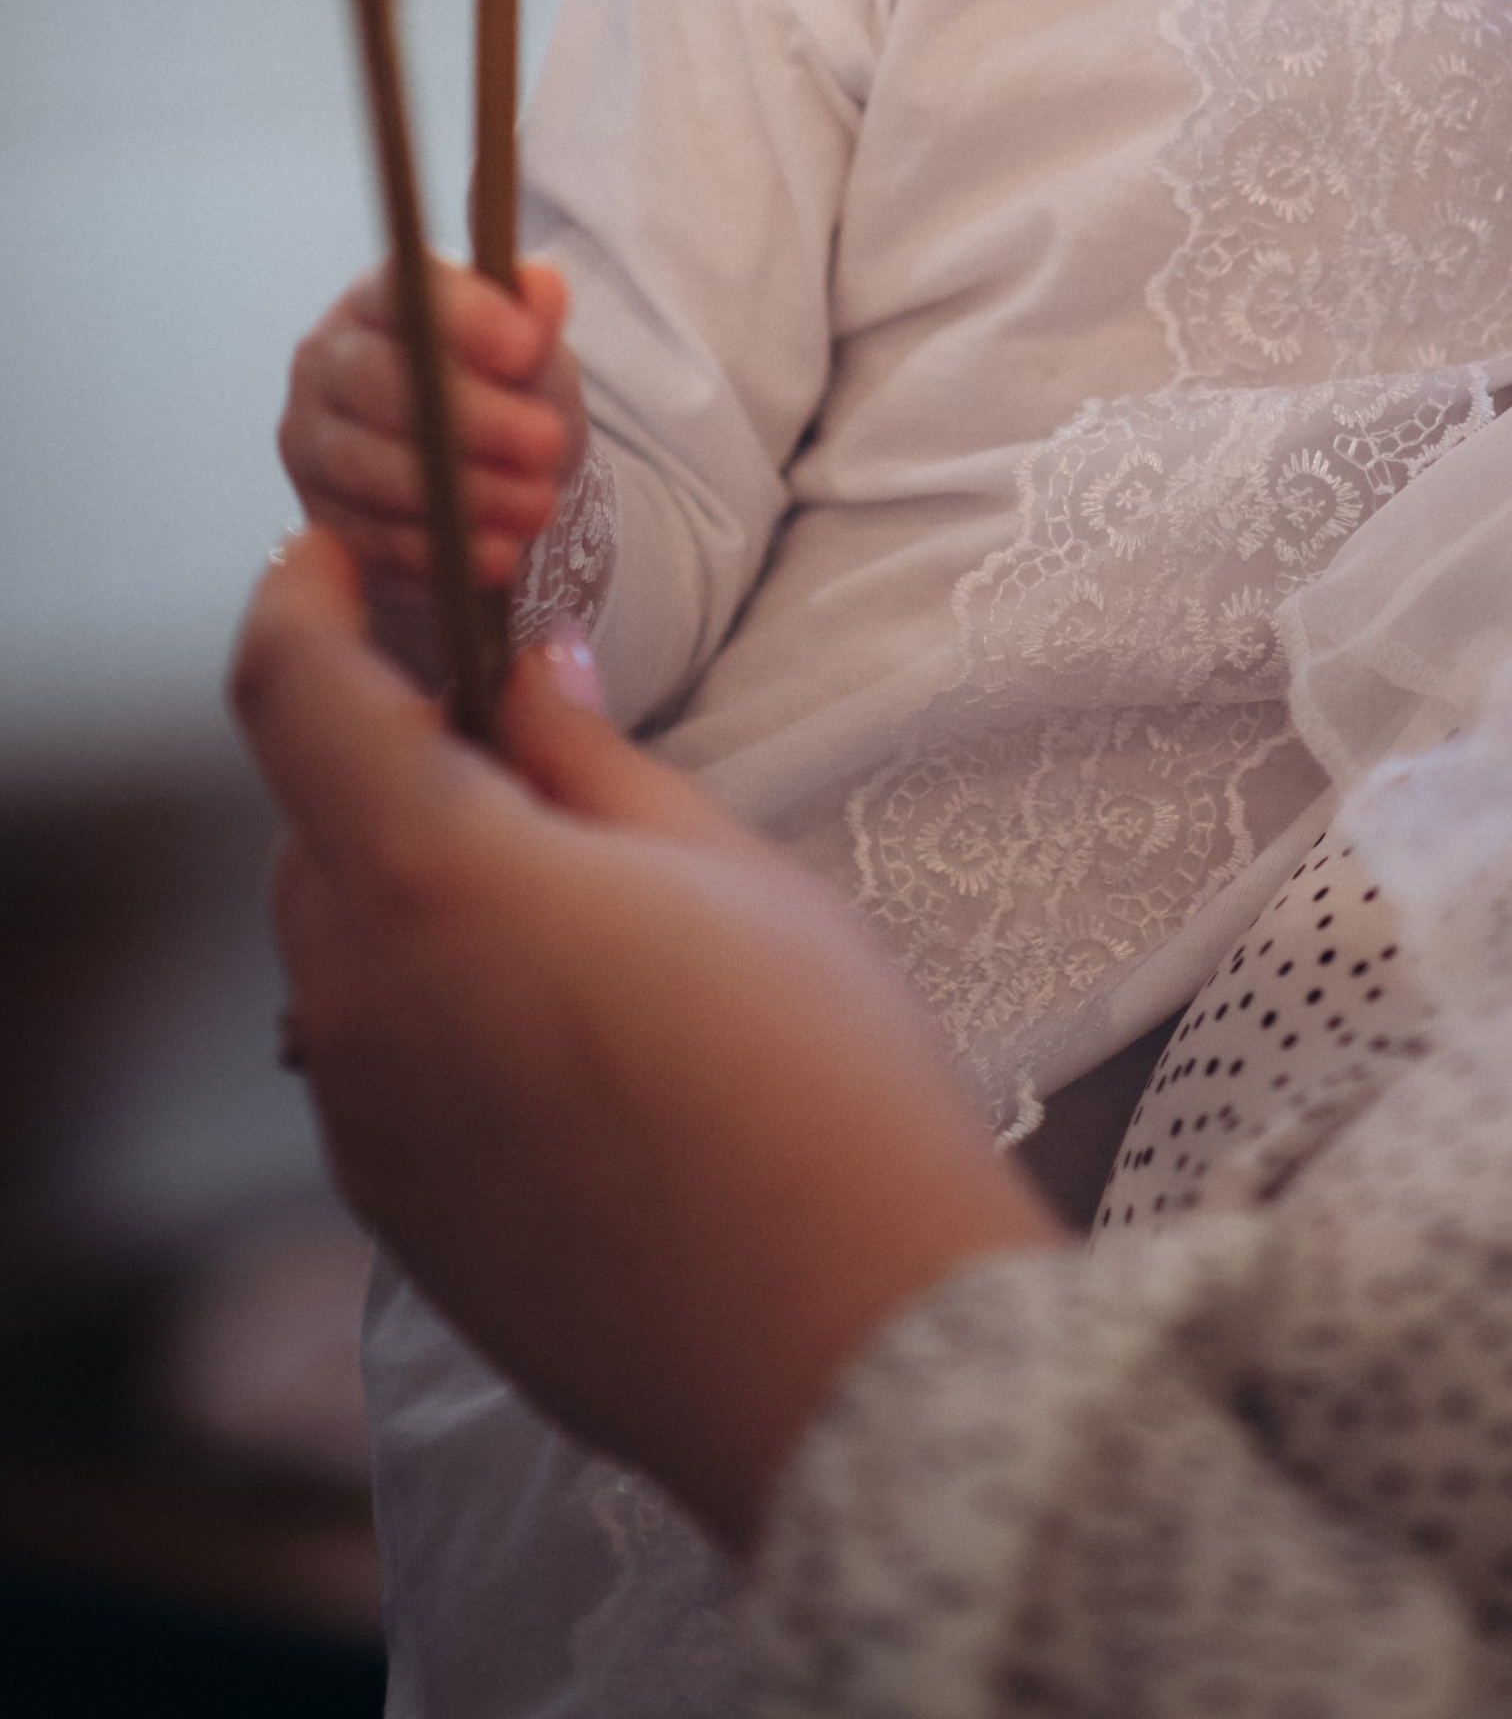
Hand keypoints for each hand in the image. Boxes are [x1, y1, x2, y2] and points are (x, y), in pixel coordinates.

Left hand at [232, 532, 1058, 1551]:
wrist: (842, 1338)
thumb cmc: (816, 1073)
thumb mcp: (724, 862)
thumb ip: (587, 756)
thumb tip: (523, 671)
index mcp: (433, 876)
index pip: (288, 689)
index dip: (299, 597)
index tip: (343, 553)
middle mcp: (357, 998)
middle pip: (311, 820)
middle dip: (385, 747)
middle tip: (510, 717)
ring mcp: (364, 1120)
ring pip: (338, 943)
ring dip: (407, 875)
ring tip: (561, 877)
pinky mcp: (396, 1215)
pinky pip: (374, 1055)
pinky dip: (428, 993)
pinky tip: (564, 1013)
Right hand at [279, 258, 586, 589]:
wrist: (480, 473)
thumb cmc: (505, 389)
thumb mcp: (531, 352)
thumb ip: (535, 319)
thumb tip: (543, 286)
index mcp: (376, 298)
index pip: (402, 289)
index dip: (461, 316)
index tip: (526, 346)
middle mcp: (326, 361)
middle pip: (374, 380)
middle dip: (469, 416)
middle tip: (546, 441)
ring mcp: (310, 441)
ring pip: (363, 463)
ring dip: (458, 491)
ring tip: (538, 504)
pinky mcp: (318, 515)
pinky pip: (364, 536)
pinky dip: (435, 549)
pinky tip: (497, 555)